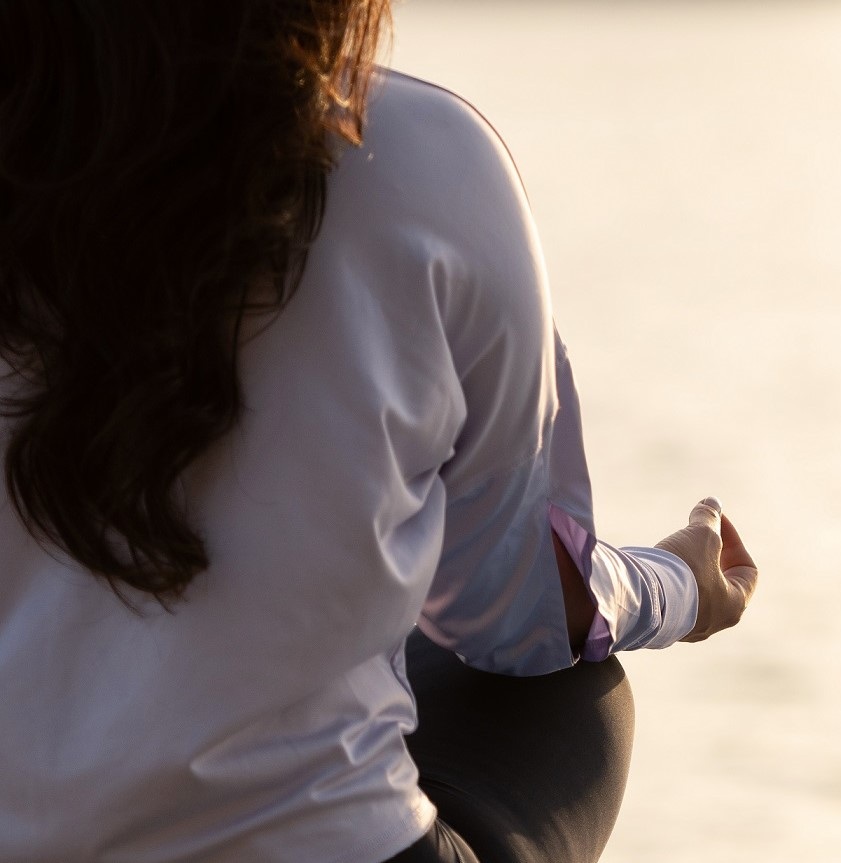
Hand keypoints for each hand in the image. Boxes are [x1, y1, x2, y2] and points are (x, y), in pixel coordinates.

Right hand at [656, 498, 757, 642]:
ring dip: (687, 569)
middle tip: (693, 536)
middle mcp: (713, 622)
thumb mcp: (701, 536)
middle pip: (719, 582)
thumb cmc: (682, 571)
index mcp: (733, 604)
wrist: (642, 600)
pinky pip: (670, 601)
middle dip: (708, 554)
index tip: (715, 522)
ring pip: (693, 593)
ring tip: (671, 551)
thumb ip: (709, 518)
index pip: (747, 570)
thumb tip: (712, 503)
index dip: (734, 540)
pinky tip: (655, 569)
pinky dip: (667, 583)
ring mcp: (686, 628)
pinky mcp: (661, 626)